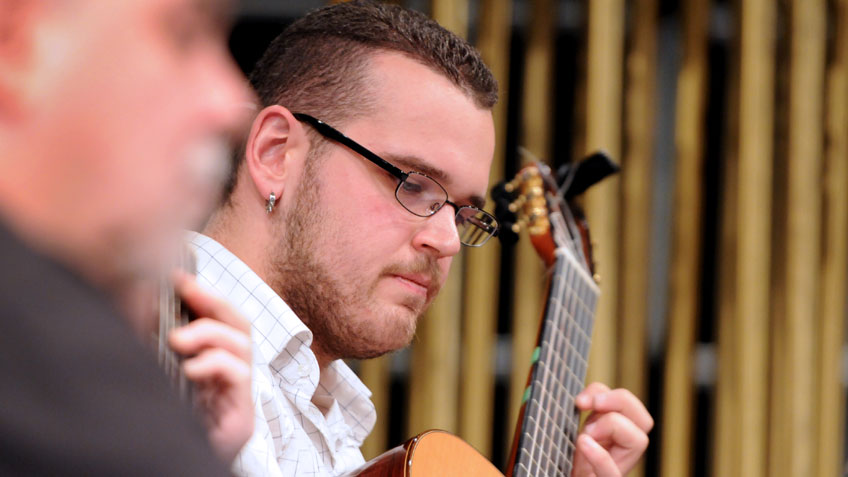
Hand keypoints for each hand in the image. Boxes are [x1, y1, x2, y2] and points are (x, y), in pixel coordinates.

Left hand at [168, 272, 252, 462]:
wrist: (172, 468)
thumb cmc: (164, 427)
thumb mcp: (157, 377)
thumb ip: (155, 349)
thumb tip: (140, 307)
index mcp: (212, 365)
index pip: (221, 320)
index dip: (205, 295)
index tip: (178, 277)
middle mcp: (231, 376)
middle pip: (239, 324)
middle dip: (213, 301)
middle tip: (185, 289)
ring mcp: (239, 395)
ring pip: (241, 344)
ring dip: (209, 333)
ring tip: (177, 340)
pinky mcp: (242, 416)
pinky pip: (238, 374)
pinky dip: (215, 363)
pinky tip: (191, 368)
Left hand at [571, 382, 652, 476]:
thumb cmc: (557, 466)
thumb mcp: (567, 436)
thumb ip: (579, 419)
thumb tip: (583, 400)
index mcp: (609, 439)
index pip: (628, 407)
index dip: (608, 394)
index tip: (581, 399)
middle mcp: (618, 455)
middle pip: (644, 420)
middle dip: (621, 402)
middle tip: (592, 406)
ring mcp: (612, 472)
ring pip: (639, 441)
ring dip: (611, 426)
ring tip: (585, 434)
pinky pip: (612, 474)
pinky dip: (600, 455)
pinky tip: (584, 443)